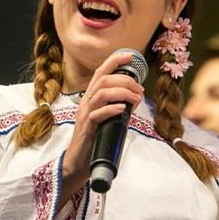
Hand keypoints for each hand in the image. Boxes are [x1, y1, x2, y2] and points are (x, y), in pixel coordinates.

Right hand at [61, 51, 143, 200]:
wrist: (79, 162)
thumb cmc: (95, 139)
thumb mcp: (108, 119)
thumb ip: (120, 106)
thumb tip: (136, 97)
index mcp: (91, 98)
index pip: (100, 73)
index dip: (114, 61)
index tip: (130, 56)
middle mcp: (86, 102)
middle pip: (103, 80)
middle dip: (125, 80)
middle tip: (139, 90)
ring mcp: (85, 115)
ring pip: (101, 93)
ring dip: (122, 92)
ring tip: (135, 99)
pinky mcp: (87, 129)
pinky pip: (97, 114)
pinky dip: (112, 109)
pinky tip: (123, 109)